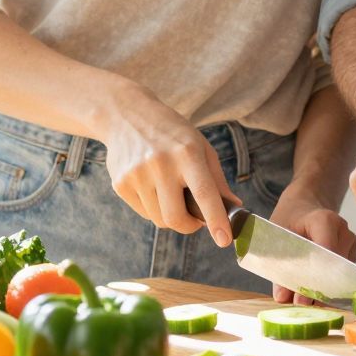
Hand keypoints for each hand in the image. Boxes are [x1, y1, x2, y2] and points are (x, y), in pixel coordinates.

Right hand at [96, 89, 240, 247]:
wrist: (125, 115)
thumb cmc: (171, 133)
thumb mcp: (200, 146)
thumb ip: (217, 179)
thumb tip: (235, 208)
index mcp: (187, 153)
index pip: (204, 193)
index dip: (215, 220)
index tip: (224, 240)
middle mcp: (160, 164)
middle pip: (175, 218)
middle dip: (190, 226)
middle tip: (196, 220)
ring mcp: (137, 175)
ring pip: (159, 219)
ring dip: (171, 215)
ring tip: (171, 192)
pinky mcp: (120, 184)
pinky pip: (144, 212)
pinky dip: (154, 208)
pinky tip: (152, 185)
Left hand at [267, 186, 355, 304]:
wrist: (303, 207)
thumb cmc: (289, 220)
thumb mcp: (277, 238)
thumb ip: (279, 266)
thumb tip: (283, 298)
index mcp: (325, 220)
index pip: (326, 251)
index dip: (315, 276)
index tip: (301, 298)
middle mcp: (343, 231)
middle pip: (335, 267)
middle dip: (318, 289)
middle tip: (301, 305)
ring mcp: (350, 243)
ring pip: (340, 274)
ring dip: (323, 289)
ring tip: (304, 300)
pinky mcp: (351, 255)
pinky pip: (341, 275)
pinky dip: (327, 285)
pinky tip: (313, 292)